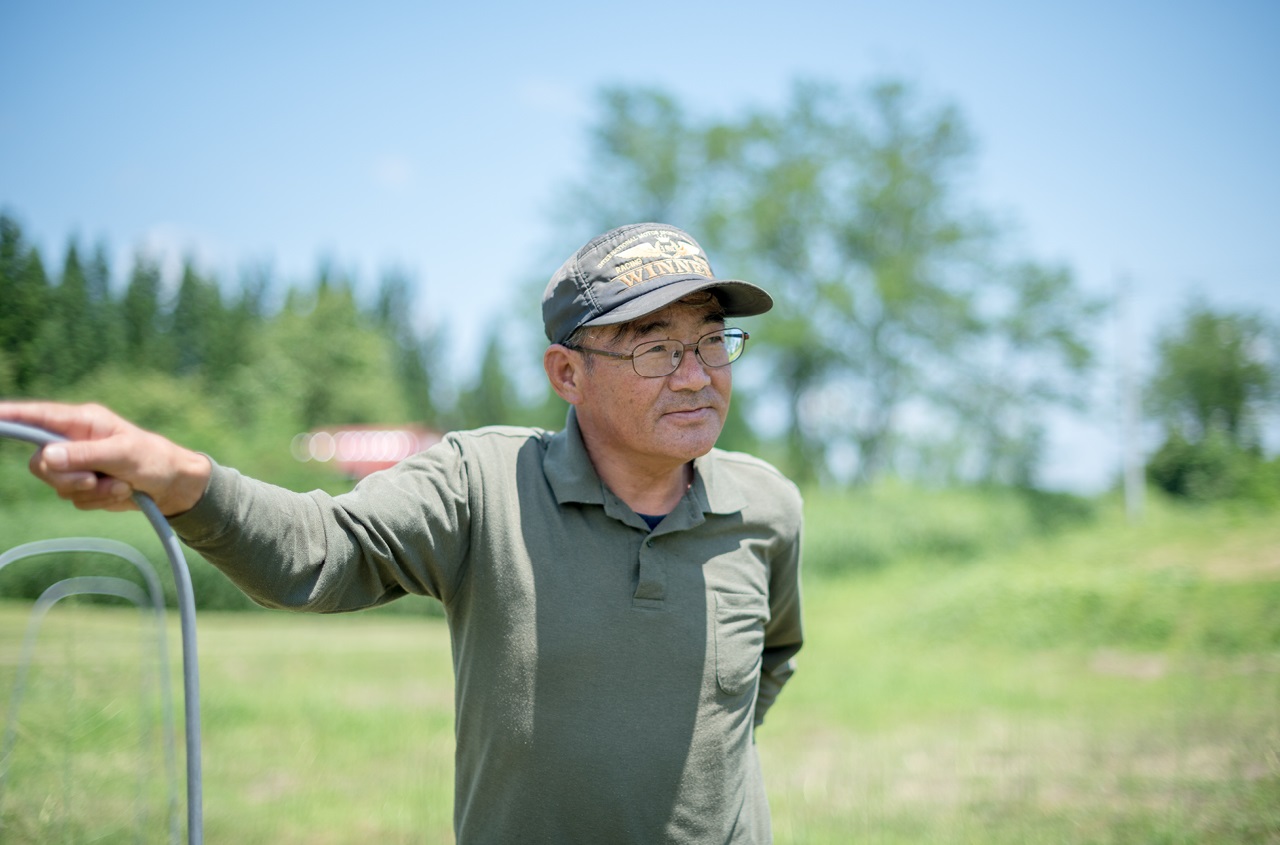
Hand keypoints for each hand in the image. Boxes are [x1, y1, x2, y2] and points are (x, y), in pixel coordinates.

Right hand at [0, 401, 210, 515]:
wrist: (173, 486)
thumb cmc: (154, 459)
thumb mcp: (123, 454)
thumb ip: (85, 454)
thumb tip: (46, 456)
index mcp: (82, 421)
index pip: (37, 417)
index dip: (10, 417)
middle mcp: (74, 440)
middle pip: (40, 463)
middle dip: (66, 477)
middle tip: (94, 480)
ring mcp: (77, 464)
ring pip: (57, 485)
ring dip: (91, 491)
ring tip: (120, 484)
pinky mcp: (84, 485)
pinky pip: (74, 499)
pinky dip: (97, 500)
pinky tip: (120, 492)